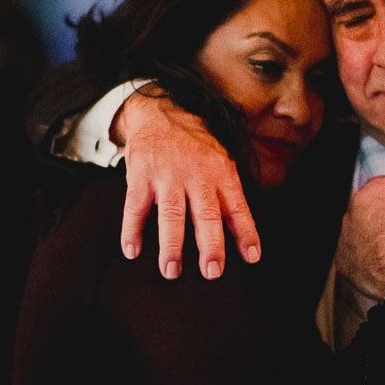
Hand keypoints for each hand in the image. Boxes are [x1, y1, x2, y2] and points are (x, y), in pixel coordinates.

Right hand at [118, 92, 259, 279]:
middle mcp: (195, 175)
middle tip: (212, 272)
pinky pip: (135, 207)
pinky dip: (132, 230)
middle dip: (210, 245)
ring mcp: (167, 176)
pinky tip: (132, 251)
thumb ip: (230, 196)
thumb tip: (245, 236)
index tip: (252, 257)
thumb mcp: (221, 162)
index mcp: (220, 173)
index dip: (246, 232)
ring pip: (171, 215)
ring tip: (171, 271)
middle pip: (206, 214)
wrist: (161, 112)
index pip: (237, 207)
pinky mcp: (140, 177)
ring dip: (171, 245)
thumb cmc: (196, 146)